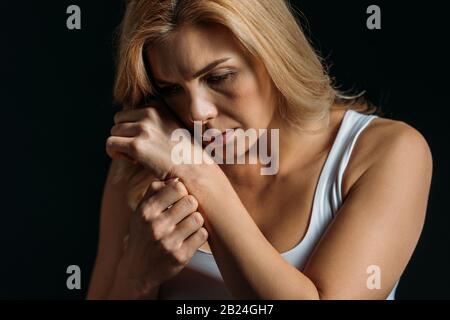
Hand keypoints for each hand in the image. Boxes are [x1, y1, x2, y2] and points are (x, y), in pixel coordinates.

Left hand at [106, 103, 188, 179]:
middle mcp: (149, 113)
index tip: (144, 141)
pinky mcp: (136, 146)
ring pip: (114, 132)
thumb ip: (153, 120)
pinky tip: (130, 160)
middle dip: (124, 135)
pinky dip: (115, 153)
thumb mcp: (171, 125)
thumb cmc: (184, 152)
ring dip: (121, 145)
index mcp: (157, 106)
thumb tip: (129, 121)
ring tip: (136, 156)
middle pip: (118, 120)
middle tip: (137, 150)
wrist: (193, 168)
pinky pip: (110, 144)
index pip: (129, 112)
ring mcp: (142, 129)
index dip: (132, 128)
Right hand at [115, 178, 207, 295]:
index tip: (180, 197)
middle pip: (191, 201)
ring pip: (198, 218)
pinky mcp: (181, 256)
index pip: (177, 187)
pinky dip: (199, 234)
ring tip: (187, 225)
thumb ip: (155, 190)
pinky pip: (202, 235)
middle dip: (191, 205)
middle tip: (186, 212)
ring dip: (196, 221)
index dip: (182, 191)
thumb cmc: (143, 233)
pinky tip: (190, 237)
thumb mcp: (141, 210)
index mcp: (146, 211)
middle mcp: (156, 226)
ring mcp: (169, 242)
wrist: (137, 270)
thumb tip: (176, 177)